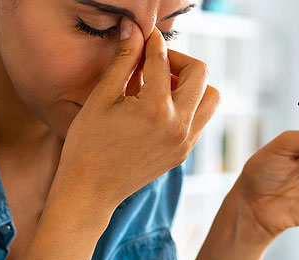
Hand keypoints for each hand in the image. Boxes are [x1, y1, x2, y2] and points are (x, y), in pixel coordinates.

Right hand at [54, 18, 219, 213]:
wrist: (90, 190)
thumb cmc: (88, 145)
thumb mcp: (102, 98)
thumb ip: (123, 61)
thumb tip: (134, 29)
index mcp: (156, 108)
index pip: (163, 59)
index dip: (151, 42)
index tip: (143, 36)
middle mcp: (179, 125)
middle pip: (201, 73)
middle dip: (179, 60)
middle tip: (154, 63)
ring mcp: (185, 142)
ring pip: (210, 98)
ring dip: (192, 85)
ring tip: (162, 86)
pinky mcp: (183, 153)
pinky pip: (201, 120)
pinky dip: (189, 106)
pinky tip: (160, 107)